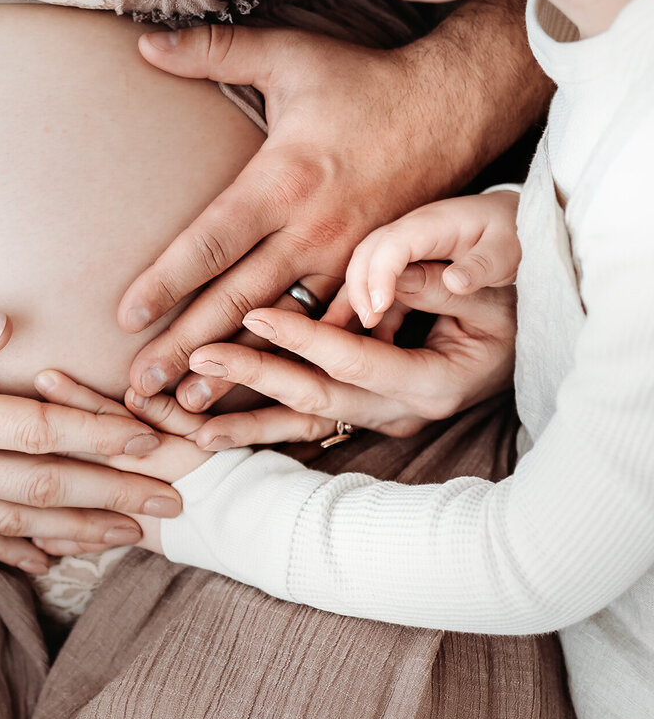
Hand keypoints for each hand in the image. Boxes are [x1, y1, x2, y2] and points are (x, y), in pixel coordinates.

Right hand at [0, 295, 182, 573]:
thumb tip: (3, 328)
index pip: (37, 431)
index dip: (101, 436)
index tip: (154, 441)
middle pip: (39, 487)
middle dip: (113, 495)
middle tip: (173, 503)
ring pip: (9, 522)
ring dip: (75, 531)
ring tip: (129, 537)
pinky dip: (10, 549)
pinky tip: (43, 559)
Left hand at [120, 11, 539, 401]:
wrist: (453, 107)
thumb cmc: (361, 85)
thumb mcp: (289, 56)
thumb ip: (214, 53)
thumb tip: (145, 43)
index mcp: (283, 180)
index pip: (211, 240)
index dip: (166, 281)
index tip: (125, 316)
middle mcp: (313, 230)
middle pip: (238, 301)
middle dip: (186, 348)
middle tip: (140, 385)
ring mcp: (347, 262)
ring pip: (284, 330)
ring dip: (238, 372)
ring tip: (190, 410)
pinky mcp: (373, 279)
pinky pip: (334, 335)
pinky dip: (301, 368)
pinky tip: (270, 399)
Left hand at [184, 262, 516, 446]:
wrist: (529, 332)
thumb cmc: (510, 297)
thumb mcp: (487, 286)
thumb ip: (430, 286)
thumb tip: (377, 289)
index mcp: (434, 381)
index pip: (355, 359)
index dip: (304, 338)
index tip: (256, 313)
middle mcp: (403, 409)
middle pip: (317, 398)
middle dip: (255, 379)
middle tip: (198, 359)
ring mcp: (382, 416)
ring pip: (305, 422)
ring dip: (248, 424)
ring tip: (190, 425)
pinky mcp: (365, 412)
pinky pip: (309, 421)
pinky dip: (262, 426)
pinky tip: (214, 433)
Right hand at [345, 191, 520, 328]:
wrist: (516, 220)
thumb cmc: (514, 237)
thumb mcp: (509, 252)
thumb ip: (482, 266)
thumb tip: (453, 282)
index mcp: (437, 223)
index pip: (394, 243)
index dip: (380, 275)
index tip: (377, 309)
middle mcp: (411, 229)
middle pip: (367, 253)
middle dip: (356, 289)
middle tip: (364, 324)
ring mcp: (403, 244)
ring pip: (364, 267)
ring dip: (352, 298)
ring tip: (344, 331)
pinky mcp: (403, 260)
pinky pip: (375, 280)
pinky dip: (364, 303)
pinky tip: (367, 331)